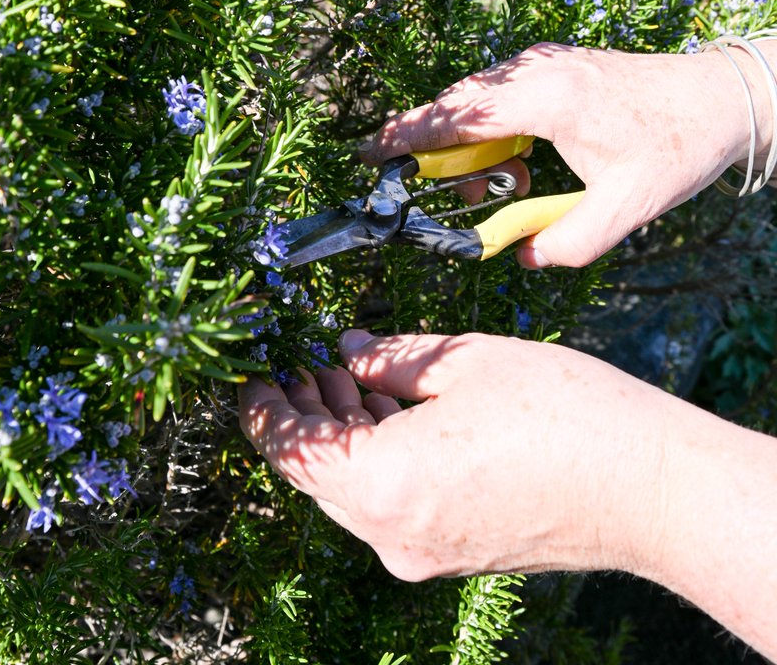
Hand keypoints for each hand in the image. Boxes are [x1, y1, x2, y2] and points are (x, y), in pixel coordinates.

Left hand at [240, 330, 776, 660]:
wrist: (650, 490)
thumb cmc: (564, 416)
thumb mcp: (467, 363)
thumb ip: (391, 358)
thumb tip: (348, 350)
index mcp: (385, 486)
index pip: (291, 451)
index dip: (265, 410)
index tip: (254, 375)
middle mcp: (393, 535)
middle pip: (318, 476)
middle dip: (306, 416)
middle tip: (308, 362)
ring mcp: (424, 554)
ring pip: (355, 493)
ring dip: (344, 436)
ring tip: (350, 375)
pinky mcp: (454, 553)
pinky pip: (392, 507)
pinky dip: (379, 460)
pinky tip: (393, 412)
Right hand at [360, 42, 769, 266]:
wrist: (719, 98)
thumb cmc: (676, 147)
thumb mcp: (626, 208)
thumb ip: (568, 243)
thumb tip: (522, 255)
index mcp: (547, 99)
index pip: (457, 114)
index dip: (408, 134)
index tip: (368, 151)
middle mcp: (536, 71)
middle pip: (457, 104)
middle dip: (433, 146)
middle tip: (431, 189)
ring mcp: (543, 62)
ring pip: (476, 98)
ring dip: (468, 141)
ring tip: (497, 185)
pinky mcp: (552, 66)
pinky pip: (499, 95)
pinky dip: (490, 127)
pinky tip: (515, 162)